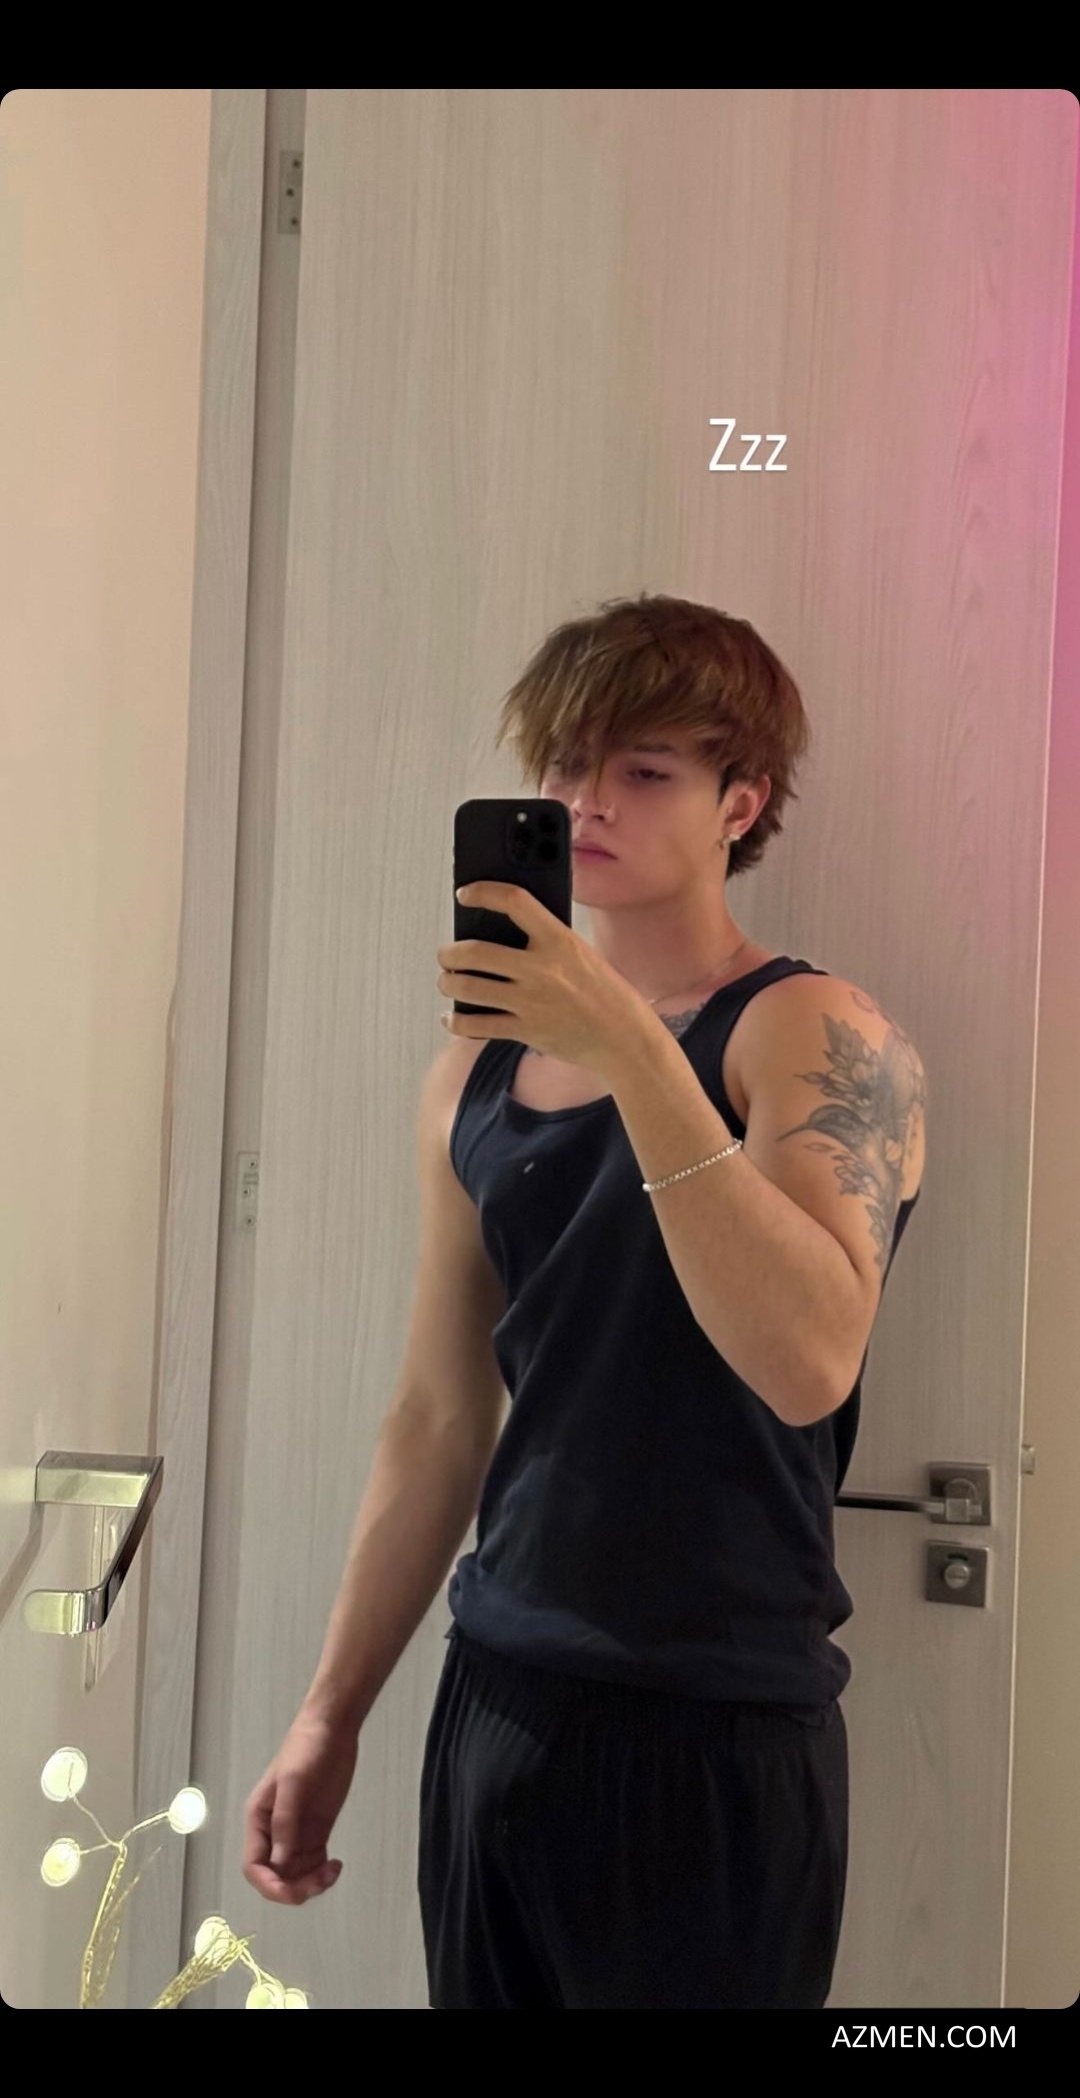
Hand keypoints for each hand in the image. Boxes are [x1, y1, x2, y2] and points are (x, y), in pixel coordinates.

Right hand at [242, 1707, 358, 1904]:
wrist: (332, 1729)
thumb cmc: (306, 1747)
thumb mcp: (293, 1782)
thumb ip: (285, 1822)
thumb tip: (280, 1862)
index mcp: (258, 1819)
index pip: (254, 1865)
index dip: (268, 1884)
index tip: (290, 1892)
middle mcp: (274, 1830)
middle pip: (276, 1875)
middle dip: (294, 1887)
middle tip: (319, 1882)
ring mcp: (296, 1831)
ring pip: (296, 1874)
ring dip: (311, 1882)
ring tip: (332, 1871)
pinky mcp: (316, 1830)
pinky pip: (313, 1863)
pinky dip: (322, 1873)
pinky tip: (335, 1865)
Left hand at [437, 881, 651, 1073]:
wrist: (625, 1038)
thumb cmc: (605, 993)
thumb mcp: (581, 954)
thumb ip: (546, 943)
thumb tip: (499, 936)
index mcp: (559, 940)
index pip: (513, 901)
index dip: (483, 892)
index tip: (466, 894)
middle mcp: (542, 969)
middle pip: (475, 951)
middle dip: (450, 953)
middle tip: (446, 954)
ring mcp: (531, 1002)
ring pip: (468, 988)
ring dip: (448, 983)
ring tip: (448, 981)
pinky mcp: (526, 1031)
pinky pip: (476, 1026)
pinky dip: (456, 1022)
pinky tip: (452, 1018)